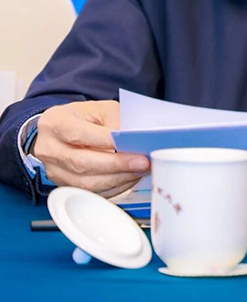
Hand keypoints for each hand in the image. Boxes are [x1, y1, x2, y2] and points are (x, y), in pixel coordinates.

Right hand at [33, 101, 149, 197]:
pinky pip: (89, 192)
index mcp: (56, 123)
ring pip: (86, 183)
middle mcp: (49, 148)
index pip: (81, 135)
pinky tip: (127, 179)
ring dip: (117, 180)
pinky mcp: (63, 185)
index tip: (134, 147)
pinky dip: (112, 188)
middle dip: (117, 165)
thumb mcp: (100, 109)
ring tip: (138, 171)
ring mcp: (54, 170)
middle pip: (83, 163)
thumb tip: (132, 140)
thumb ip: (115, 121)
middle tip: (141, 163)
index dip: (109, 143)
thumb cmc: (83, 117)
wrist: (61, 130)